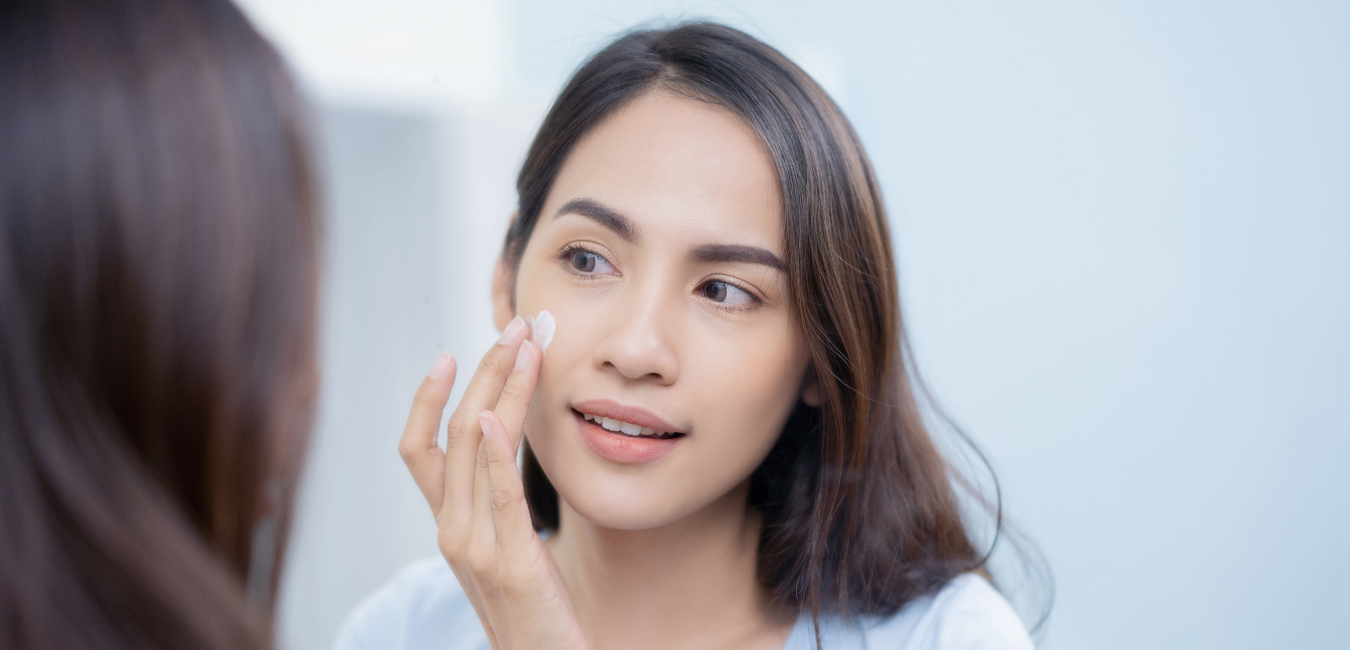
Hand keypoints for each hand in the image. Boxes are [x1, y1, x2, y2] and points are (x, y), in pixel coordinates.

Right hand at [399, 317, 587, 649]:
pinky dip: (498, 452)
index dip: (428, 398)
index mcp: (449, 526)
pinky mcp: (512, 563)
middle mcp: (451, 532)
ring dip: (503, 389)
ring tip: (529, 346)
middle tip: (517, 326)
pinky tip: (505, 416)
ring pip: (475, 449)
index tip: (454, 351)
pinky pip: (498, 497)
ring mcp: (476, 548)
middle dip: (484, 372)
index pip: (419, 449)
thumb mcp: (509, 548)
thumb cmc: (536, 611)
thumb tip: (509, 446)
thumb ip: (498, 503)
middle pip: (453, 433)